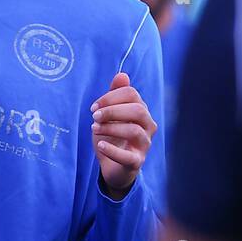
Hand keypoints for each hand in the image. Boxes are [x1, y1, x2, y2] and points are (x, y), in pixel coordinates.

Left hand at [90, 72, 156, 197]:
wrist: (112, 166)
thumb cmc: (112, 136)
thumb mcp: (110, 114)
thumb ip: (115, 95)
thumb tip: (122, 74)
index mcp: (141, 110)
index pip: (132, 94)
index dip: (111, 97)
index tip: (93, 107)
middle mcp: (148, 126)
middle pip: (138, 110)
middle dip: (113, 110)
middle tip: (94, 116)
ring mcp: (144, 145)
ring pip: (134, 131)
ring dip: (111, 128)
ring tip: (95, 129)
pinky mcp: (137, 163)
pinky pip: (128, 157)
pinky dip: (112, 150)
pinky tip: (99, 145)